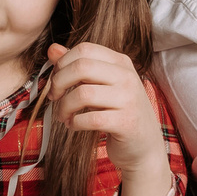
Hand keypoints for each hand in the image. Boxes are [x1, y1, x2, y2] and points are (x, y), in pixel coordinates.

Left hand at [50, 43, 172, 195]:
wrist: (144, 146)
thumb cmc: (118, 113)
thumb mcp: (101, 85)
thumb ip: (77, 66)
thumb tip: (52, 49)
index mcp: (121, 62)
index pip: (84, 49)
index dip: (62, 63)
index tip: (56, 80)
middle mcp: (127, 77)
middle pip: (81, 67)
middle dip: (58, 83)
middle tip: (54, 97)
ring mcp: (129, 99)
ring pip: (82, 94)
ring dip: (64, 107)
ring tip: (63, 116)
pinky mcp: (126, 123)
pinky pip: (89, 119)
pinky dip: (74, 123)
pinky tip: (74, 125)